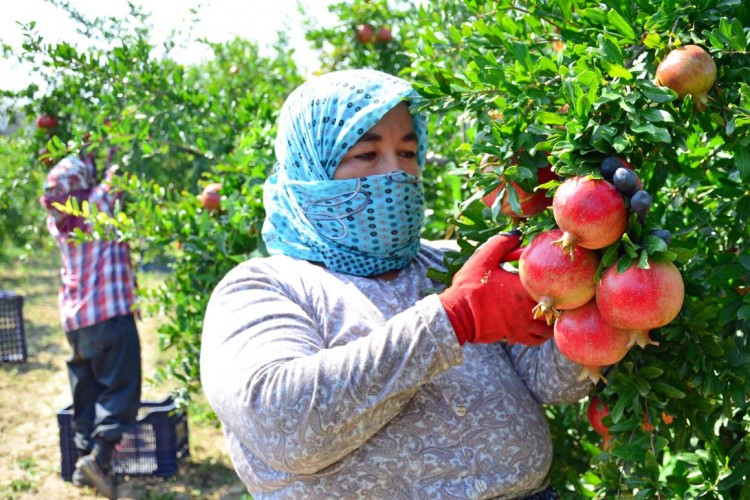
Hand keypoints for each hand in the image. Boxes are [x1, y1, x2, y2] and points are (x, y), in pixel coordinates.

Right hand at [438, 232, 552, 345]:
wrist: (456, 314)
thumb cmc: (469, 286)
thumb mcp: (483, 259)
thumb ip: (501, 244)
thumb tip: (517, 236)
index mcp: (522, 289)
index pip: (548, 285)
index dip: (551, 280)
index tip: (547, 276)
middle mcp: (527, 309)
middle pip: (554, 308)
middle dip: (554, 301)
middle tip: (551, 292)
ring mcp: (522, 326)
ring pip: (548, 327)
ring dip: (550, 319)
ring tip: (547, 310)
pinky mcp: (515, 336)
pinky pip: (536, 339)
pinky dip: (540, 334)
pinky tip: (536, 325)